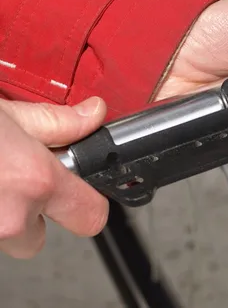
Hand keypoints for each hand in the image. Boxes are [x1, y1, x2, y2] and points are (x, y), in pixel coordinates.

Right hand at [0, 97, 107, 258]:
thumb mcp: (7, 115)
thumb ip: (57, 121)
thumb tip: (93, 115)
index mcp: (34, 181)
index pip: (92, 216)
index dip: (90, 203)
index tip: (84, 192)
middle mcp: (9, 216)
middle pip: (38, 238)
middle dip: (34, 213)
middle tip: (21, 181)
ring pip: (7, 236)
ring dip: (5, 212)